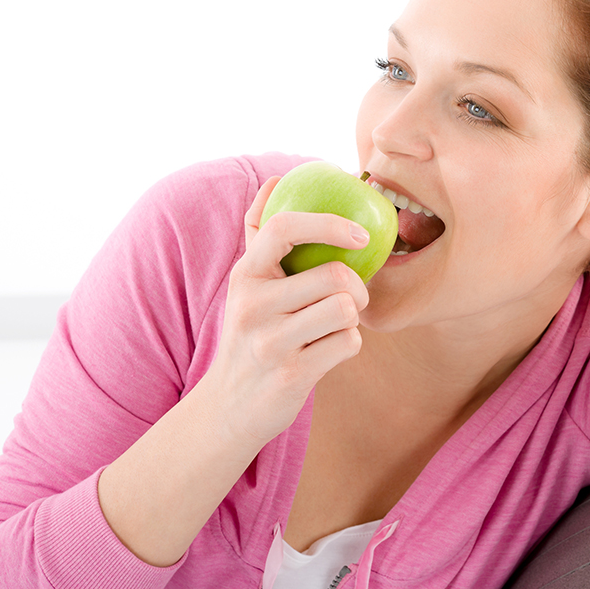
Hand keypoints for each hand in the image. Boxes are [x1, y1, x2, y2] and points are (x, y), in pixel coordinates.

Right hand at [205, 175, 371, 444]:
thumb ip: (260, 234)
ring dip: (353, 318)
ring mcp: (270, 342)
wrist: (229, 408)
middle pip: (333, 276)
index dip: (329, 222)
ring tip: (336, 325)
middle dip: (357, 286)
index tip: (360, 234)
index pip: (284, 227)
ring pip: (345, 310)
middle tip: (353, 297)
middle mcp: (252, 305)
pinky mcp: (292, 375)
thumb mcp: (247, 284)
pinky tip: (328, 352)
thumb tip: (275, 180)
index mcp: (245, 275)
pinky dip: (348, 346)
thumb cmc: (251, 334)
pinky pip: (348, 344)